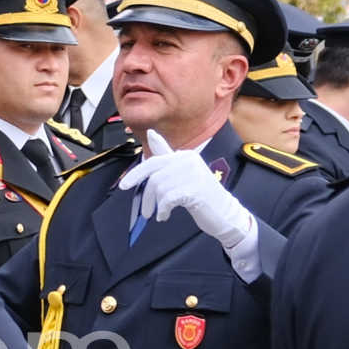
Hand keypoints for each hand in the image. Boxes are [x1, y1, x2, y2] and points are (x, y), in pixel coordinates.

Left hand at [119, 143, 255, 249]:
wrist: (224, 213)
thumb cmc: (200, 194)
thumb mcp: (182, 173)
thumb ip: (167, 154)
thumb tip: (151, 132)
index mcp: (184, 155)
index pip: (153, 162)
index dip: (136, 174)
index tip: (123, 186)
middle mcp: (188, 160)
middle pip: (154, 177)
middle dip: (147, 196)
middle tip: (145, 212)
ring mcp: (193, 174)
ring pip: (160, 189)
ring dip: (158, 205)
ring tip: (163, 213)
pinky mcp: (195, 190)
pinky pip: (168, 199)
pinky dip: (163, 210)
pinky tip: (165, 215)